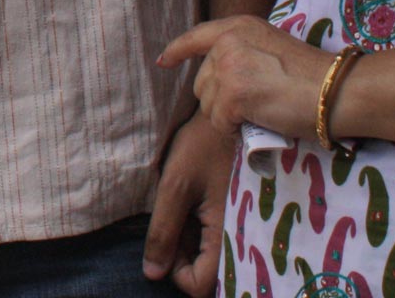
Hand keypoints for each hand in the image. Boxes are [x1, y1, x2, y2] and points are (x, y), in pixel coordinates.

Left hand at [143, 109, 234, 296]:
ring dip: (191, 240)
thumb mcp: (175, 185)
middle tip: (174, 217)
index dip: (177, 272)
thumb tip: (152, 273)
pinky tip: (194, 201)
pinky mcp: (240, 214)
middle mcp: (241, 238)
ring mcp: (242, 226)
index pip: (200, 285)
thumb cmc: (204, 144)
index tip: (167, 240)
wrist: (233, 113)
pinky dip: (200, 228)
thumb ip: (163, 231)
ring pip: (211, 256)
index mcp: (228, 234)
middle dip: (184, 254)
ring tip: (184, 204)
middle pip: (207, 273)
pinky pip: (218, 238)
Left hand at [158, 15, 335, 139]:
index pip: (197, 36)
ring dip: (228, 117)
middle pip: (202, 81)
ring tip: (259, 114)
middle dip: (220, 99)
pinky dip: (234, 130)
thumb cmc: (313, 76)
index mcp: (239, 25)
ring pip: (208, 105)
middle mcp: (228, 41)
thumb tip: (223, 79)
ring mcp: (228, 67)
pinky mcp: (231, 94)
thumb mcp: (271, 48)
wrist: (335, 90)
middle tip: (252, 107)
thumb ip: (244, 53)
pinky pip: (219, 122)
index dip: (179, 50)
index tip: (164, 61)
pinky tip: (257, 124)